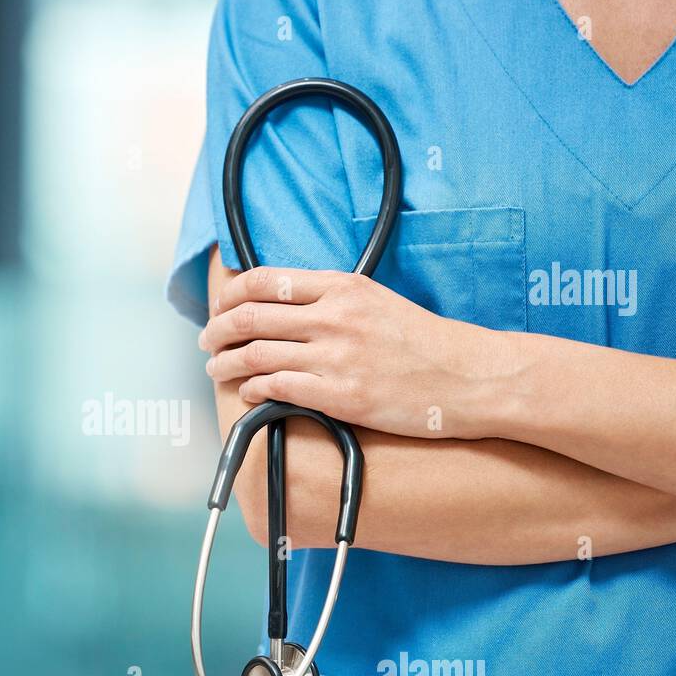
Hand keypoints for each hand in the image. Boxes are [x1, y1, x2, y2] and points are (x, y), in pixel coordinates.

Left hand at [199, 266, 517, 439]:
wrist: (469, 377)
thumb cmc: (424, 343)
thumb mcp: (376, 301)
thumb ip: (331, 299)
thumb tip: (283, 304)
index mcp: (342, 287)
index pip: (264, 281)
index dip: (229, 295)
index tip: (219, 308)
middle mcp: (334, 316)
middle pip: (249, 316)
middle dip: (216, 331)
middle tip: (206, 343)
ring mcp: (336, 356)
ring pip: (254, 354)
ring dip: (224, 365)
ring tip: (216, 371)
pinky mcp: (341, 395)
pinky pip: (276, 388)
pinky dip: (251, 390)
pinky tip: (247, 394)